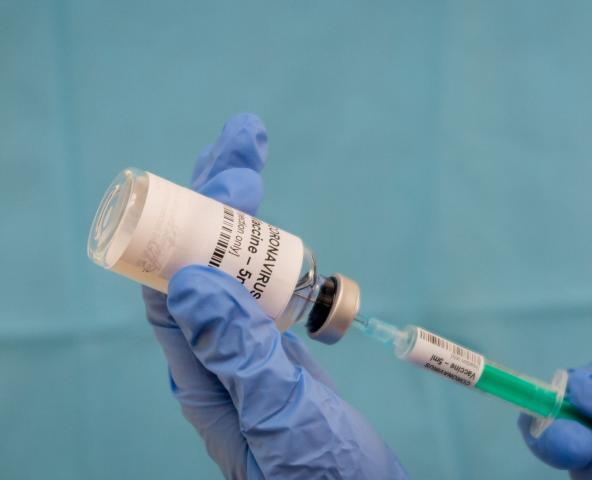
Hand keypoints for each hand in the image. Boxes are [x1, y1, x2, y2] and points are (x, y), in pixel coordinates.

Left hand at [143, 113, 406, 478]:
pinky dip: (263, 245)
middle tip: (244, 137)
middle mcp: (215, 355)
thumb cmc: (320, 477)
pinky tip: (267, 220)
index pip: (177, 283)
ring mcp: (246, 348)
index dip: (198, 225)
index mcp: (202, 374)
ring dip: (237, 210)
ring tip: (249, 153)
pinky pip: (259, 286)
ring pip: (230, 266)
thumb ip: (236, 357)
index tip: (235, 184)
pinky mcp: (276, 349)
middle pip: (200, 261)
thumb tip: (187, 280)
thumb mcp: (279, 419)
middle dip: (217, 196)